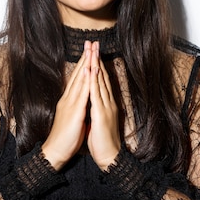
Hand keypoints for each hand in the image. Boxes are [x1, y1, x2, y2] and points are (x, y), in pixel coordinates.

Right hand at [42, 41, 91, 170]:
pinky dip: (86, 80)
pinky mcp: (74, 111)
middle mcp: (69, 98)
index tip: (89, 50)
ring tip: (91, 49)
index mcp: (69, 100)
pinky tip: (90, 70)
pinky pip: (82, 93)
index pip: (78, 77)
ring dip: (86, 63)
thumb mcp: (73, 118)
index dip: (84, 63)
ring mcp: (70, 103)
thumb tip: (83, 101)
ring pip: (80, 79)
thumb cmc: (65, 137)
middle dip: (85, 57)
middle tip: (90, 41)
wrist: (55, 151)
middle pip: (78, 73)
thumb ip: (77, 107)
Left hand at [86, 41, 120, 170]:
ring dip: (95, 64)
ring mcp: (105, 106)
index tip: (92, 51)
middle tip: (94, 42)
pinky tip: (91, 69)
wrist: (109, 157)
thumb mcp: (98, 120)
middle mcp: (107, 101)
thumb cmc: (102, 141)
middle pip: (101, 76)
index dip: (96, 64)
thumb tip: (93, 101)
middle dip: (97, 59)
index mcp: (105, 103)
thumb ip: (97, 108)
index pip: (100, 80)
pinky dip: (93, 81)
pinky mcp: (101, 113)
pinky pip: (96, 94)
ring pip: (99, 81)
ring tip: (92, 50)